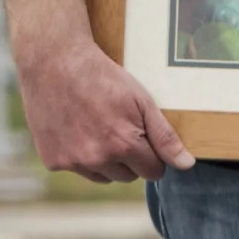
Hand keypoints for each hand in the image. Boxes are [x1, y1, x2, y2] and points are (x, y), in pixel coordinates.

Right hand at [17, 37, 192, 184]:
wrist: (53, 61)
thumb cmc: (102, 78)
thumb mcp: (142, 101)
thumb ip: (165, 137)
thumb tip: (186, 165)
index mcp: (123, 146)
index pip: (153, 172)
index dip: (151, 155)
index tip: (142, 136)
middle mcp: (97, 158)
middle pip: (128, 176)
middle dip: (129, 158)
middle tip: (117, 127)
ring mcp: (72, 161)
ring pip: (103, 176)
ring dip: (105, 161)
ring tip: (96, 128)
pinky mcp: (52, 160)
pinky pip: (77, 169)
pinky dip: (78, 156)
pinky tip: (75, 129)